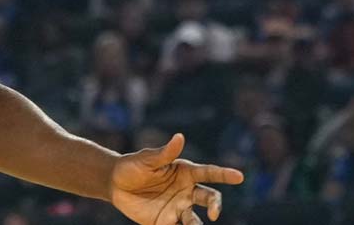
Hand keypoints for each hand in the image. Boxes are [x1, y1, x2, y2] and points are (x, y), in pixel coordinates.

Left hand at [110, 134, 243, 224]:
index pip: (209, 173)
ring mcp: (178, 208)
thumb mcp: (146, 159)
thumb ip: (164, 153)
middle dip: (215, 205)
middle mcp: (187, 191)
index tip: (239, 176)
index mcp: (185, 173)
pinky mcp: (166, 222)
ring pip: (195, 220)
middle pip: (209, 198)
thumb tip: (180, 137)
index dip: (225, 174)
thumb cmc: (132, 166)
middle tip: (214, 213)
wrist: (114, 184)